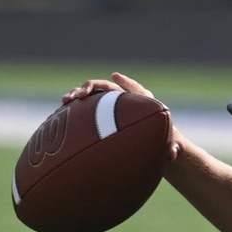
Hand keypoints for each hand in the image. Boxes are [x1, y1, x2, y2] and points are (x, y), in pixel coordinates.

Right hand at [63, 72, 181, 160]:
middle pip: (106, 89)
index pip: (133, 90)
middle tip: (81, 94)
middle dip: (92, 87)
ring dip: (77, 95)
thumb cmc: (162, 141)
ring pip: (91, 97)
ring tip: (66, 100)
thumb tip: (174, 154)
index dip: (126, 83)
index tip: (116, 78)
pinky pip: (83, 111)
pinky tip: (58, 116)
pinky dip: (72, 111)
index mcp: (140, 103)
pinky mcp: (97, 117)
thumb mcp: (170, 144)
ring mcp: (107, 108)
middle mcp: (122, 102)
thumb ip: (173, 147)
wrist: (151, 144)